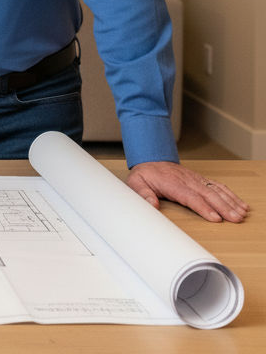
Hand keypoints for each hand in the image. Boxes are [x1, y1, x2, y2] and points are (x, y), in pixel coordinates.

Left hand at [127, 160, 248, 221]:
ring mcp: (195, 179)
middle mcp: (186, 180)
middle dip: (223, 207)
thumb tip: (152, 204)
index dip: (203, 207)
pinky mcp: (200, 180)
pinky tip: (239, 203)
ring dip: (230, 201)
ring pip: (215, 190)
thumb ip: (143, 193)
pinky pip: (217, 186)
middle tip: (235, 219)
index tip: (215, 218)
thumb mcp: (136, 182)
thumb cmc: (145, 174)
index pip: (190, 196)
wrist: (150, 158)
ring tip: (241, 213)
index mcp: (171, 183)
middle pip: (207, 194)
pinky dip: (230, 194)